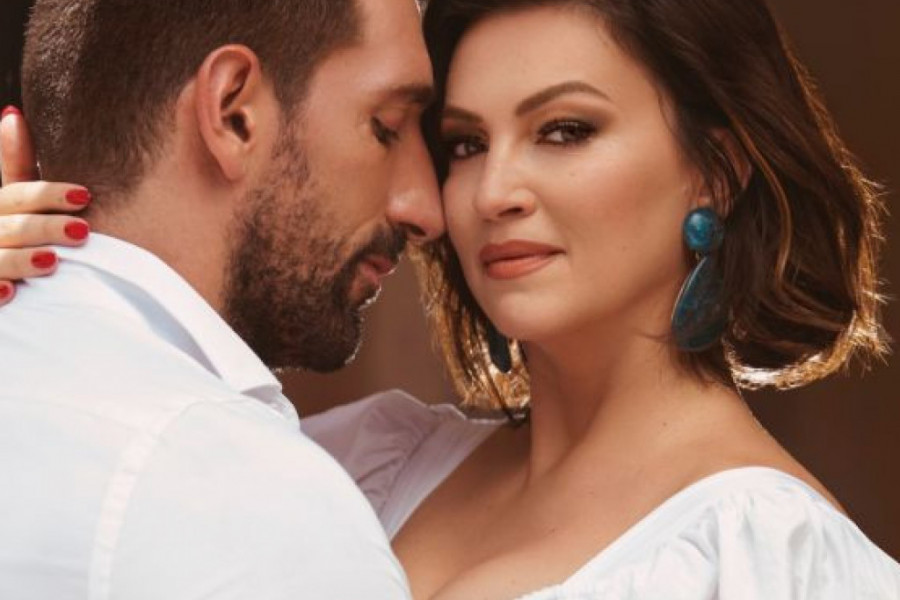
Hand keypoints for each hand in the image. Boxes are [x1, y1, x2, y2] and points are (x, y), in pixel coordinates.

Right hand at [0, 106, 90, 305]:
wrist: (4, 281)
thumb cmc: (18, 237)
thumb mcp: (18, 203)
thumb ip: (17, 165)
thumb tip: (12, 113)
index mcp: (0, 209)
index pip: (19, 195)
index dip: (49, 194)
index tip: (85, 195)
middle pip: (11, 226)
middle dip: (45, 227)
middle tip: (83, 232)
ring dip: (22, 259)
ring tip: (54, 260)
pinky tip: (11, 293)